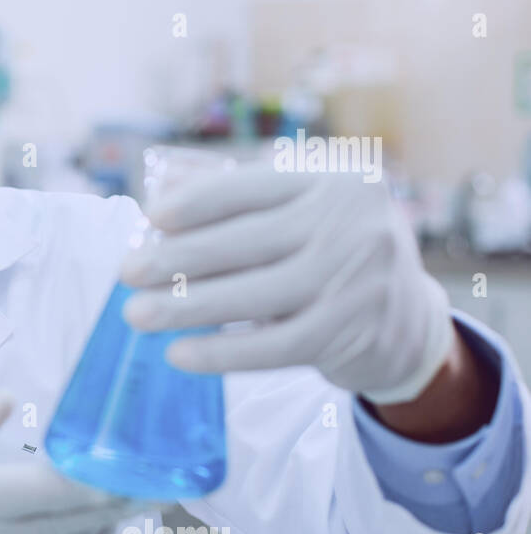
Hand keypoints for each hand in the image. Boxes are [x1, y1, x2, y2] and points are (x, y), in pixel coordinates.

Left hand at [119, 167, 453, 404]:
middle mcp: (352, 224)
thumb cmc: (331, 254)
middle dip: (177, 259)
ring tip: (137, 315)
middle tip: (126, 272)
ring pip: (255, 297)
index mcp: (336, 179)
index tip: (150, 218)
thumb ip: (243, 199)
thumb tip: (159, 195)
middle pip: (247, 242)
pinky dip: (221, 352)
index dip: (199, 202)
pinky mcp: (349, 334)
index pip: (255, 186)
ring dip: (187, 307)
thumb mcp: (304, 211)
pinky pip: (272, 347)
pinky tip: (178, 353)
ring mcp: (356, 281)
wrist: (407, 322)